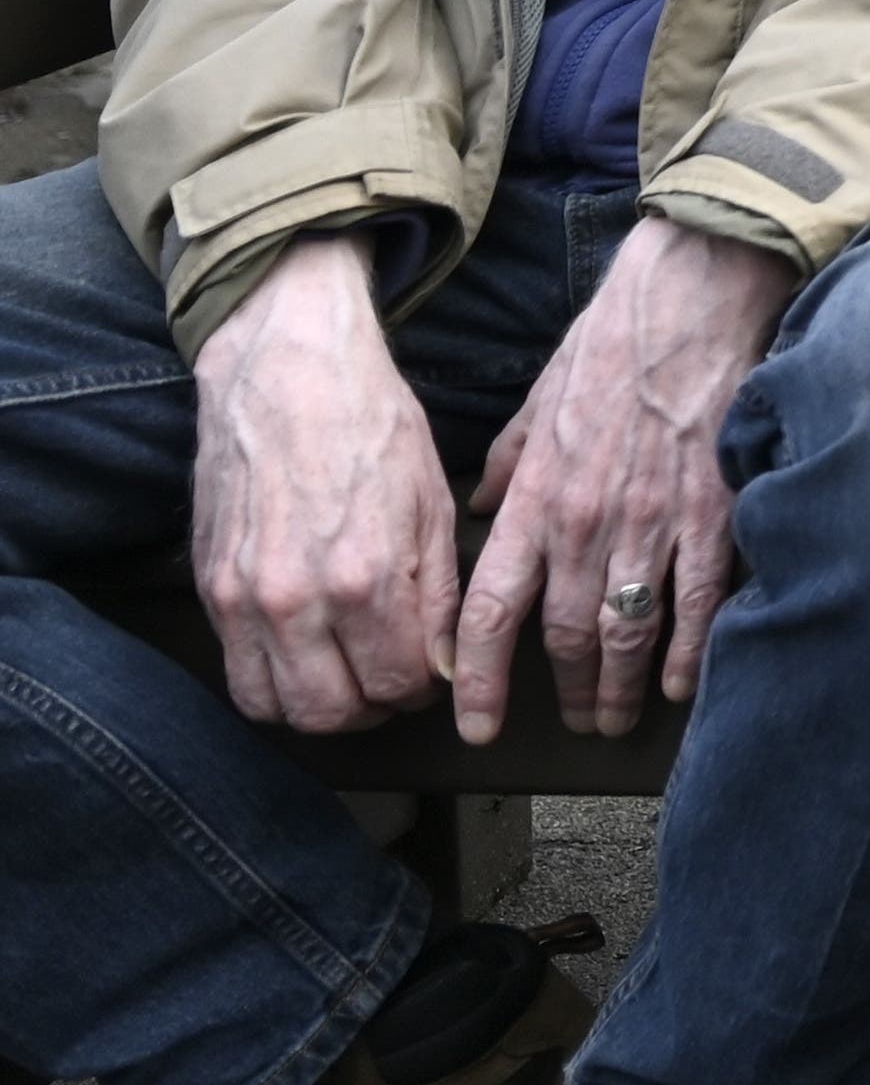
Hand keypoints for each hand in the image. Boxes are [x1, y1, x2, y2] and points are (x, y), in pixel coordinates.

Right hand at [191, 233, 458, 734]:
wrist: (288, 372)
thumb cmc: (371, 426)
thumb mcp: (431, 504)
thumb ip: (438, 594)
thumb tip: (444, 664)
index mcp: (368, 576)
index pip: (400, 685)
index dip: (424, 687)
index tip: (430, 669)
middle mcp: (299, 600)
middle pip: (336, 713)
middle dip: (374, 708)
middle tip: (391, 680)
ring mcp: (246, 599)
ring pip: (279, 709)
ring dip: (319, 707)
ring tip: (347, 676)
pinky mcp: (210, 590)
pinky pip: (237, 677)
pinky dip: (272, 687)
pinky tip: (301, 661)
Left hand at [454, 218, 791, 742]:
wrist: (692, 300)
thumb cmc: (614, 342)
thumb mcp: (538, 401)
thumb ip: (509, 465)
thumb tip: (484, 509)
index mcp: (536, 498)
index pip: (489, 611)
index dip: (477, 678)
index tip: (475, 722)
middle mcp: (586, 525)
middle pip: (565, 638)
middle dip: (566, 692)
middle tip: (573, 723)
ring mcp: (652, 524)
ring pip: (627, 633)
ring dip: (619, 687)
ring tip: (617, 718)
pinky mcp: (711, 513)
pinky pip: (696, 603)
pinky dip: (686, 652)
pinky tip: (679, 682)